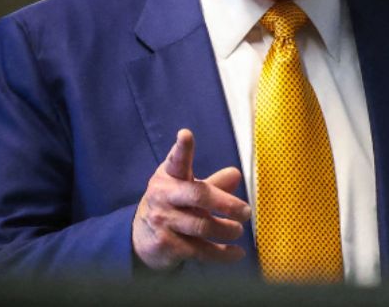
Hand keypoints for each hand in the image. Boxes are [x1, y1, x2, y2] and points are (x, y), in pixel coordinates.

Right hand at [132, 129, 251, 270]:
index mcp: (169, 176)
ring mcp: (163, 221)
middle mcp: (163, 196)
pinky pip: (200, 251)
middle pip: (199, 195)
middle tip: (246, 211)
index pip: (176, 160)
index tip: (185, 134)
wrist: (142, 238)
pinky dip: (222, 255)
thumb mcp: (188, 188)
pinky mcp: (166, 245)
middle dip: (226, 203)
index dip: (182, 148)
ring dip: (226, 230)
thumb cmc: (174, 204)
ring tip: (238, 231)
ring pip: (202, 226)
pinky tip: (237, 254)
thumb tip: (236, 174)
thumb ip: (213, 183)